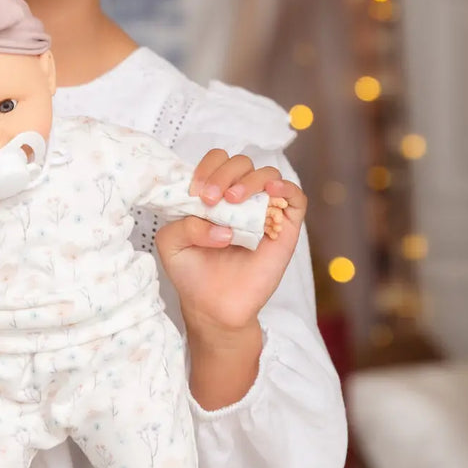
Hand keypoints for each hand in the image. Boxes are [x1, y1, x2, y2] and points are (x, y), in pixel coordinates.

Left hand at [156, 150, 306, 337]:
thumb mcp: (171, 243)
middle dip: (224, 174)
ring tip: (233, 201)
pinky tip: (270, 192)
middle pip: (241, 162)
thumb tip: (219, 223)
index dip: (207, 168)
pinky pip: (296, 197)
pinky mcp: (285, 228)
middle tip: (211, 199)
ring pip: (267, 174)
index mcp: (213, 195)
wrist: (213, 306)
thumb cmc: (192, 272)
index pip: (217, 161)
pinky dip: (285, 188)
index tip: (196, 192)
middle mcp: (240, 198)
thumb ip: (182, 223)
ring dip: (249, 181)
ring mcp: (263, 211)